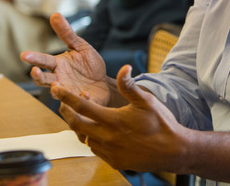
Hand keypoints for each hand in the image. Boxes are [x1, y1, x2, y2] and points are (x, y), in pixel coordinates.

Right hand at [21, 13, 110, 105]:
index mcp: (58, 65)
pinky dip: (82, 99)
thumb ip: (67, 33)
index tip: (24, 55)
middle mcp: (60, 80)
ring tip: (56, 86)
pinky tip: (86, 94)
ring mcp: (69, 92)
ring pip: (58, 94)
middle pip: (44, 80)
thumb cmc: (89, 64)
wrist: (104, 83)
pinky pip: (79, 103)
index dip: (34, 58)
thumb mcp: (80, 46)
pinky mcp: (81, 102)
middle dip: (38, 77)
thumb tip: (55, 14)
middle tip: (35, 72)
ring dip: (57, 90)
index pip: (43, 61)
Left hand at [52, 65, 186, 172]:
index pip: (82, 106)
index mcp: (113, 120)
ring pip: (85, 137)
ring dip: (80, 125)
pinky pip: (96, 149)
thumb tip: (124, 68)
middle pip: (76, 124)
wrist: (173, 151)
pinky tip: (99, 131)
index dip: (66, 96)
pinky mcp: (115, 161)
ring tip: (82, 114)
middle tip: (62, 101)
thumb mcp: (146, 100)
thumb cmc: (161, 124)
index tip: (55, 88)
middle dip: (66, 111)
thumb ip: (130, 85)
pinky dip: (92, 138)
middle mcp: (107, 138)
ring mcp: (110, 152)